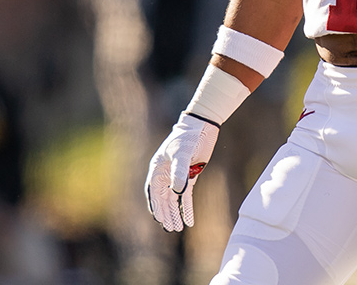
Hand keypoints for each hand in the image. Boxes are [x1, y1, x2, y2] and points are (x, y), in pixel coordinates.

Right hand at [145, 112, 217, 231]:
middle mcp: (165, 174)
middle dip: (167, 214)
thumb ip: (179, 172)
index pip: (154, 192)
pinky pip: (186, 196)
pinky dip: (187, 207)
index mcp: (157, 169)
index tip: (159, 219)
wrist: (202, 126)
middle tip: (171, 228)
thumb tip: (177, 192)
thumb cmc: (187, 136)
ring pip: (174, 200)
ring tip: (178, 228)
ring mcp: (177, 176)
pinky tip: (189, 219)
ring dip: (176, 214)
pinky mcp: (190, 176)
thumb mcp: (182, 153)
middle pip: (164, 199)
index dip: (156, 206)